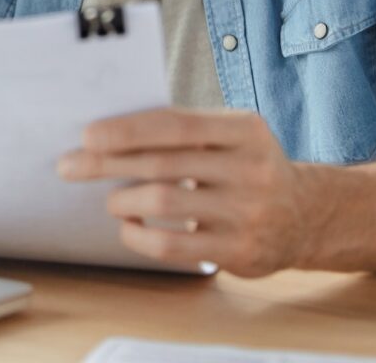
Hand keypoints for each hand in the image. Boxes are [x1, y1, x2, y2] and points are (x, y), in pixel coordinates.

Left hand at [58, 108, 307, 276]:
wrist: (305, 214)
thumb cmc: (247, 165)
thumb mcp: (232, 134)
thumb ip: (185, 130)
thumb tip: (111, 132)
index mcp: (244, 129)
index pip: (177, 124)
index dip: (129, 129)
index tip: (88, 134)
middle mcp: (249, 168)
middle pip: (162, 163)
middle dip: (107, 163)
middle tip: (70, 166)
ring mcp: (247, 212)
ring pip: (164, 203)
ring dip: (123, 199)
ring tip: (111, 199)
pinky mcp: (239, 252)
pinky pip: (174, 246)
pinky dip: (139, 236)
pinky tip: (128, 227)